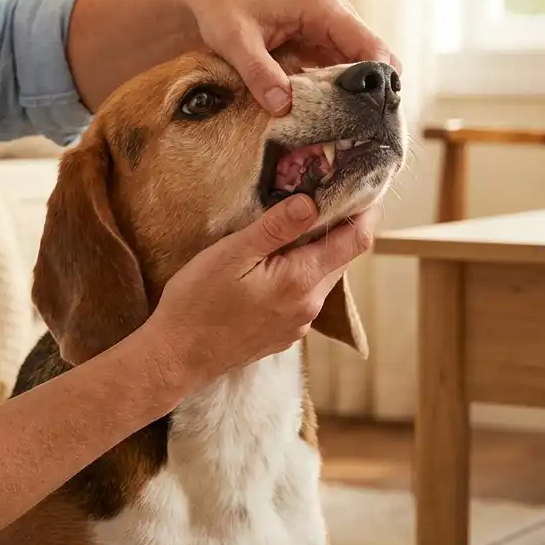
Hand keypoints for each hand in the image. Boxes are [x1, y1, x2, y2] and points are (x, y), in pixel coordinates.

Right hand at [141, 193, 377, 390]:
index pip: (355, 242)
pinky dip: (300, 274)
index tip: (365, 188)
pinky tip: (273, 265)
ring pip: (322, 278)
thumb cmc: (197, 300)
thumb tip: (312, 202)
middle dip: (340, 228)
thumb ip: (276, 228)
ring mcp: (298, 324)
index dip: (366, 212)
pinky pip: (305, 297)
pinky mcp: (284, 334)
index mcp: (300, 280)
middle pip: (342, 259)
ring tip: (294, 226)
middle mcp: (309, 305)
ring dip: (317, 252)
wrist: (178, 356)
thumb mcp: (232, 254)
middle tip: (324, 195)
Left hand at [154, 0, 399, 115]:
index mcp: (323, 10)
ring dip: (350, 102)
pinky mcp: (313, 51)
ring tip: (345, 136)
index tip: (373, 118)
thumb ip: (259, 72)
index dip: (379, 82)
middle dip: (369, 98)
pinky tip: (323, 124)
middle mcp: (333, 22)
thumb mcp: (235, 40)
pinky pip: (333, 78)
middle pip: (370, 64)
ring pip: (354, 74)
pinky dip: (331, 99)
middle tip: (361, 136)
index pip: (371, 47)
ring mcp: (325, 37)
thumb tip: (284, 108)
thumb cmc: (221, 8)